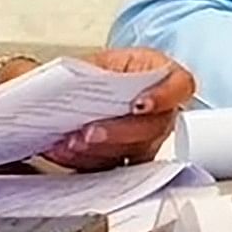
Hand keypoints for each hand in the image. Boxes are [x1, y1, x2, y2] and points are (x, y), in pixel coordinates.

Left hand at [39, 48, 193, 169]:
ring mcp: (144, 135)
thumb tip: (76, 84)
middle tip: (89, 132)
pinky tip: (65, 152)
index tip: (139, 105)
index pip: (180, 84)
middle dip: (120, 132)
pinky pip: (115, 167)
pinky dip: (87, 162)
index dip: (165, 96)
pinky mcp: (124, 157)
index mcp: (152, 71)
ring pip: (137, 151)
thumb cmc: (72, 77)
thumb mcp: (82, 65)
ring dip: (101, 150)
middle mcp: (157, 106)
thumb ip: (86, 74)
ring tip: (69, 143)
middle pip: (157, 125)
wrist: (51, 96)